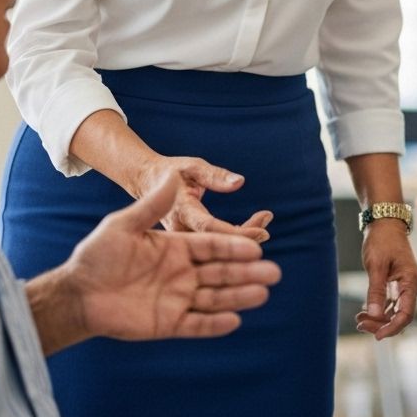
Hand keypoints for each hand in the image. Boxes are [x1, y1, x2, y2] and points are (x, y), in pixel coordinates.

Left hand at [65, 170, 281, 343]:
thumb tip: (172, 177)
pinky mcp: (168, 323)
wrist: (76, 291)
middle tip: (274, 272)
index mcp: (177, 247)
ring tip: (263, 293)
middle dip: (247, 271)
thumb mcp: (123, 224)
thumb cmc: (97, 254)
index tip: (257, 244)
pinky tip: (235, 320)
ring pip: (215, 297)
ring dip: (239, 296)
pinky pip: (197, 324)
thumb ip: (151, 205)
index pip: (212, 245)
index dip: (234, 245)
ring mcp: (177, 298)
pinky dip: (215, 324)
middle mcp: (182, 272)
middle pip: (221, 271)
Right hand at [138, 155, 273, 241]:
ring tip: (265, 218)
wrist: (149, 183)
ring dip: (244, 236)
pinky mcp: (187, 243)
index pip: (210, 228)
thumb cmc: (171, 172)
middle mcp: (181, 233)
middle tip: (266, 219)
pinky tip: (255, 225)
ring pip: (219, 249)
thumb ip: (215, 175)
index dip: (237, 233)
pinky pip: (216, 245)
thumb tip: (240, 182)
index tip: (263, 232)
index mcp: (181, 211)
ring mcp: (182, 242)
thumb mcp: (192, 166)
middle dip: (246, 235)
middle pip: (218, 244)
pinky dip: (236, 235)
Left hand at [355, 220, 416, 340]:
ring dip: (378, 318)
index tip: (376, 336)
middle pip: (400, 316)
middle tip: (360, 323)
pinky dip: (378, 309)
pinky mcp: (398, 284)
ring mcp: (405, 286)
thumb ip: (376, 290)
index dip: (392, 328)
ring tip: (359, 319)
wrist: (384, 222)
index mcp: (412, 282)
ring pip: (394, 312)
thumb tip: (373, 315)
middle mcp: (412, 286)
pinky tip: (364, 311)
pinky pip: (390, 304)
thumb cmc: (382, 239)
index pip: (406, 314)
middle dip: (381, 324)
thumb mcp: (376, 264)